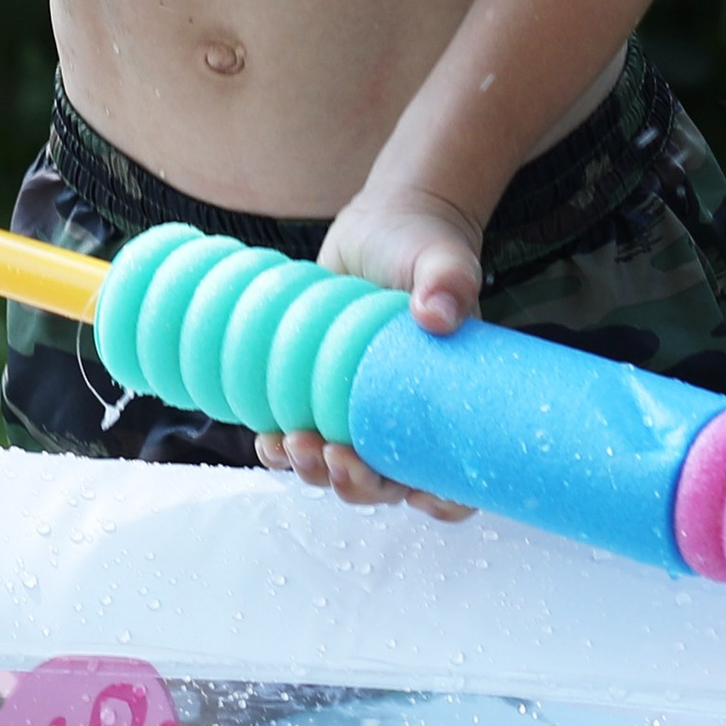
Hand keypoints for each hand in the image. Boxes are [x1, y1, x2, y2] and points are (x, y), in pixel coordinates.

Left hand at [249, 181, 483, 514]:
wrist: (384, 224)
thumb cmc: (426, 247)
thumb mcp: (446, 259)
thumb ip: (450, 281)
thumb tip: (436, 312)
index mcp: (448, 405)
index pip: (457, 476)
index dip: (441, 500)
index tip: (414, 492)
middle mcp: (404, 418)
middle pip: (388, 483)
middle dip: (360, 485)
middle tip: (336, 458)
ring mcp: (359, 409)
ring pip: (341, 467)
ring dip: (316, 472)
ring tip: (293, 446)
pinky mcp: (319, 391)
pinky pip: (302, 436)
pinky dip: (281, 448)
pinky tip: (267, 439)